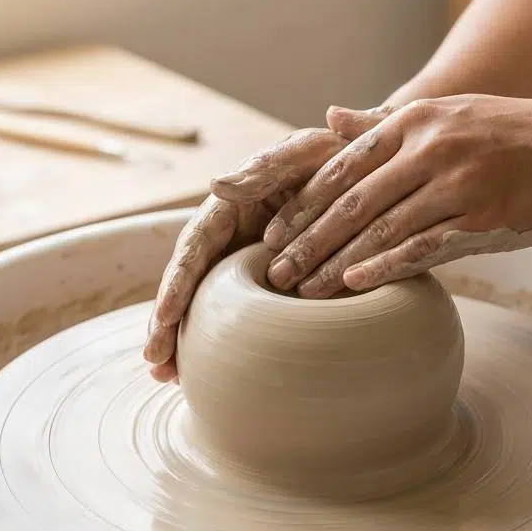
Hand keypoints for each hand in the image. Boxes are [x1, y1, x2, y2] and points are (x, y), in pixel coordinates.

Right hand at [143, 127, 349, 381]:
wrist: (375, 175)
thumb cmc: (339, 157)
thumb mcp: (306, 153)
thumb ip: (267, 168)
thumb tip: (215, 185)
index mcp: (232, 205)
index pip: (194, 247)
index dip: (176, 282)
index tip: (164, 316)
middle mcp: (230, 235)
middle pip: (190, 282)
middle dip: (168, 323)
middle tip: (155, 362)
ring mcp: (245, 261)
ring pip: (207, 303)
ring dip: (185, 339)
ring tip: (167, 377)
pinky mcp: (268, 283)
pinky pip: (240, 313)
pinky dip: (220, 341)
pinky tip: (203, 372)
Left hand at [259, 95, 531, 297]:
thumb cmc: (519, 136)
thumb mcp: (450, 115)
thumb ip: (386, 124)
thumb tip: (326, 118)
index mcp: (419, 120)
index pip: (343, 164)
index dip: (302, 201)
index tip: (270, 231)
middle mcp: (433, 146)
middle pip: (352, 200)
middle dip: (305, 239)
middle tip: (272, 271)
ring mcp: (459, 181)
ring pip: (380, 227)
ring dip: (333, 263)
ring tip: (302, 291)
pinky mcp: (486, 217)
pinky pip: (424, 246)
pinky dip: (384, 266)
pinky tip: (353, 285)